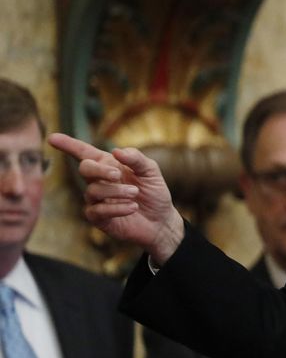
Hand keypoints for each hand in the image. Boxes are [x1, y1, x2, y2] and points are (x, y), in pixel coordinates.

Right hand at [47, 133, 183, 263]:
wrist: (161, 220)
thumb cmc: (153, 192)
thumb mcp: (151, 171)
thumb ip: (136, 159)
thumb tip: (116, 151)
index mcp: (108, 165)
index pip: (84, 152)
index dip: (68, 144)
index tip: (51, 137)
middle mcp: (98, 180)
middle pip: (85, 168)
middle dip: (99, 170)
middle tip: (117, 175)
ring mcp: (96, 200)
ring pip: (93, 191)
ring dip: (116, 191)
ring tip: (135, 194)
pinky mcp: (98, 218)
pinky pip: (97, 211)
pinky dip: (116, 208)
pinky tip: (132, 207)